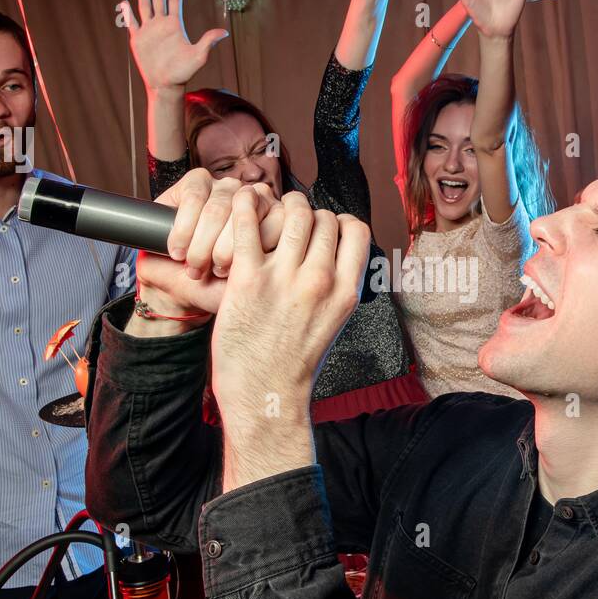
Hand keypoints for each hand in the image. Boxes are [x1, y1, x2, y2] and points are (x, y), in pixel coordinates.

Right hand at [120, 0, 228, 93]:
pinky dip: (127, 13)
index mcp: (174, 25)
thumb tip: (224, 32)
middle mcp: (161, 25)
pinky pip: (131, 23)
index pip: (174, 0)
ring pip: (145, 7)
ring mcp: (149, 31)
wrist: (165, 85)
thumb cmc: (183, 73)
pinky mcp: (138, 40)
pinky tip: (125, 3)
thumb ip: (208, 42)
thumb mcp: (198, 56)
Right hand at [134, 171, 283, 320]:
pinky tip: (178, 249)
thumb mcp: (246, 286)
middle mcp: (255, 196)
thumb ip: (269, 273)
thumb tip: (278, 266)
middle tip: (213, 271)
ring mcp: (227, 185)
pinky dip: (184, 229)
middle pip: (247, 215)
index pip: (279, 222)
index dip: (257, 249)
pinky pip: (194, 199)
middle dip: (225, 250)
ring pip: (218, 210)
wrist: (178, 282)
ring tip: (193, 265)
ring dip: (201, 244)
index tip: (237, 273)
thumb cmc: (217, 285)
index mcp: (276, 217)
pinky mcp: (198, 179)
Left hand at [210, 188, 369, 417]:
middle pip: (323, 218)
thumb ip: (338, 289)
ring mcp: (284, 279)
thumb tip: (337, 260)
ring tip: (269, 212)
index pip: (355, 230)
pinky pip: (247, 224)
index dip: (340, 221)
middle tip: (291, 222)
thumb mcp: (334, 324)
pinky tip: (242, 203)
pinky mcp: (247, 279)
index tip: (326, 228)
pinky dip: (244, 204)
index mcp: (345, 293)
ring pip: (293, 212)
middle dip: (308, 213)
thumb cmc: (294, 365)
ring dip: (281, 204)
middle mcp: (319, 282)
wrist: (265, 395)